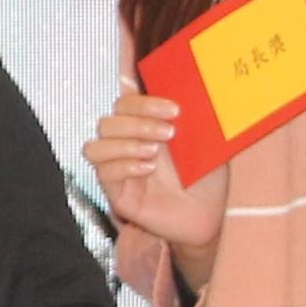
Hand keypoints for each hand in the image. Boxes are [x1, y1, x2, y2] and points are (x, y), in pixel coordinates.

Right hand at [85, 88, 233, 270]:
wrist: (210, 215)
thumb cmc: (206, 179)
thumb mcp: (201, 142)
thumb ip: (186, 117)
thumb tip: (182, 92)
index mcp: (143, 128)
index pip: (124, 103)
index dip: (142, 102)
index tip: (173, 109)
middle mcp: (126, 146)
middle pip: (107, 121)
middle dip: (138, 122)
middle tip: (169, 133)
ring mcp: (119, 171)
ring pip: (95, 147)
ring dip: (125, 144)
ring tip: (154, 152)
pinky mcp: (117, 195)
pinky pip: (104, 174)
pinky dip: (125, 166)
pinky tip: (148, 169)